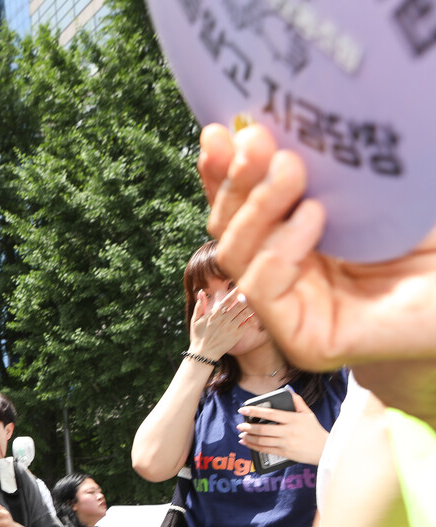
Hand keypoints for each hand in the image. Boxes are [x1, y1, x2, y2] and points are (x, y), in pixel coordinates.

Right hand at [189, 284, 255, 362]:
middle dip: (246, 297)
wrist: (203, 353)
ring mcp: (231, 327)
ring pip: (245, 313)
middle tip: (253, 290)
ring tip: (258, 299)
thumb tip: (201, 292)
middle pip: (239, 305)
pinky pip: (248, 324)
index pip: (227, 300)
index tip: (240, 286)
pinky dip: (253, 317)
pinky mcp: (236, 335)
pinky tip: (258, 312)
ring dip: (251, 305)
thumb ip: (199, 305)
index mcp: (214, 314)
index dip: (235, 292)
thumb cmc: (198, 336)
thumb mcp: (195, 320)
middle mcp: (224, 319)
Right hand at [197, 123, 435, 422]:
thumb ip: (334, 163)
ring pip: (235, 256)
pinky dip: (279, 251)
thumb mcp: (381, 187)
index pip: (241, 205)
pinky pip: (263, 290)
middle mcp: (288, 274)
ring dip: (255, 208)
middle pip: (228, 227)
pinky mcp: (306, 340)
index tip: (219, 131)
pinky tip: (315, 217)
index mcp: (298, 238)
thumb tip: (288, 112)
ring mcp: (293, 310)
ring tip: (291, 169)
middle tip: (255, 141)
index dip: (222, 171)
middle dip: (235, 181)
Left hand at [237, 390, 328, 465]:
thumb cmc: (315, 431)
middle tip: (240, 425)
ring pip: (262, 440)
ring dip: (249, 437)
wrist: (325, 450)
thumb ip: (298, 403)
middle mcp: (288, 431)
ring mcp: (286, 443)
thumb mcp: (308, 414)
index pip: (271, 413)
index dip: (255, 410)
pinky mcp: (285, 453)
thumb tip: (289, 392)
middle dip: (248, 426)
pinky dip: (254, 446)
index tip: (243, 409)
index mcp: (293, 419)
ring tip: (242, 434)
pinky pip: (266, 450)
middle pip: (263, 428)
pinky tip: (247, 443)